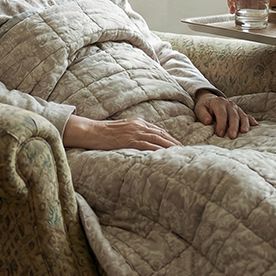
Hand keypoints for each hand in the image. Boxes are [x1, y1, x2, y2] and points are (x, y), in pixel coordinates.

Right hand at [62, 114, 181, 150]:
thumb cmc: (105, 133)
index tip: (177, 143)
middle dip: (173, 141)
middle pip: (160, 133)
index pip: (157, 130)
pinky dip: (157, 149)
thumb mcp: (122, 129)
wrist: (92, 131)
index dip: (168, 137)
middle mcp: (138, 125)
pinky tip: (164, 154)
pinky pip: (147, 145)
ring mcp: (134, 132)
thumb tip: (143, 142)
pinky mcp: (130, 140)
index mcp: (137, 122)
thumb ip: (133, 133)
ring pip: (157, 139)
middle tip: (183, 148)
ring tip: (178, 152)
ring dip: (169, 145)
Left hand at [194, 90, 257, 138]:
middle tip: (232, 136)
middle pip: (233, 115)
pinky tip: (255, 125)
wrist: (211, 100)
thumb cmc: (205, 107)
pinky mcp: (240, 111)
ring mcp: (236, 107)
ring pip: (242, 115)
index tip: (220, 134)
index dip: (221, 124)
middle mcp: (229, 104)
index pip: (221, 113)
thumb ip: (203, 115)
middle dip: (233, 126)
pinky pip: (247, 115)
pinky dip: (251, 120)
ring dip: (244, 124)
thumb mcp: (200, 109)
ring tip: (244, 132)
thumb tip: (208, 122)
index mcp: (218, 102)